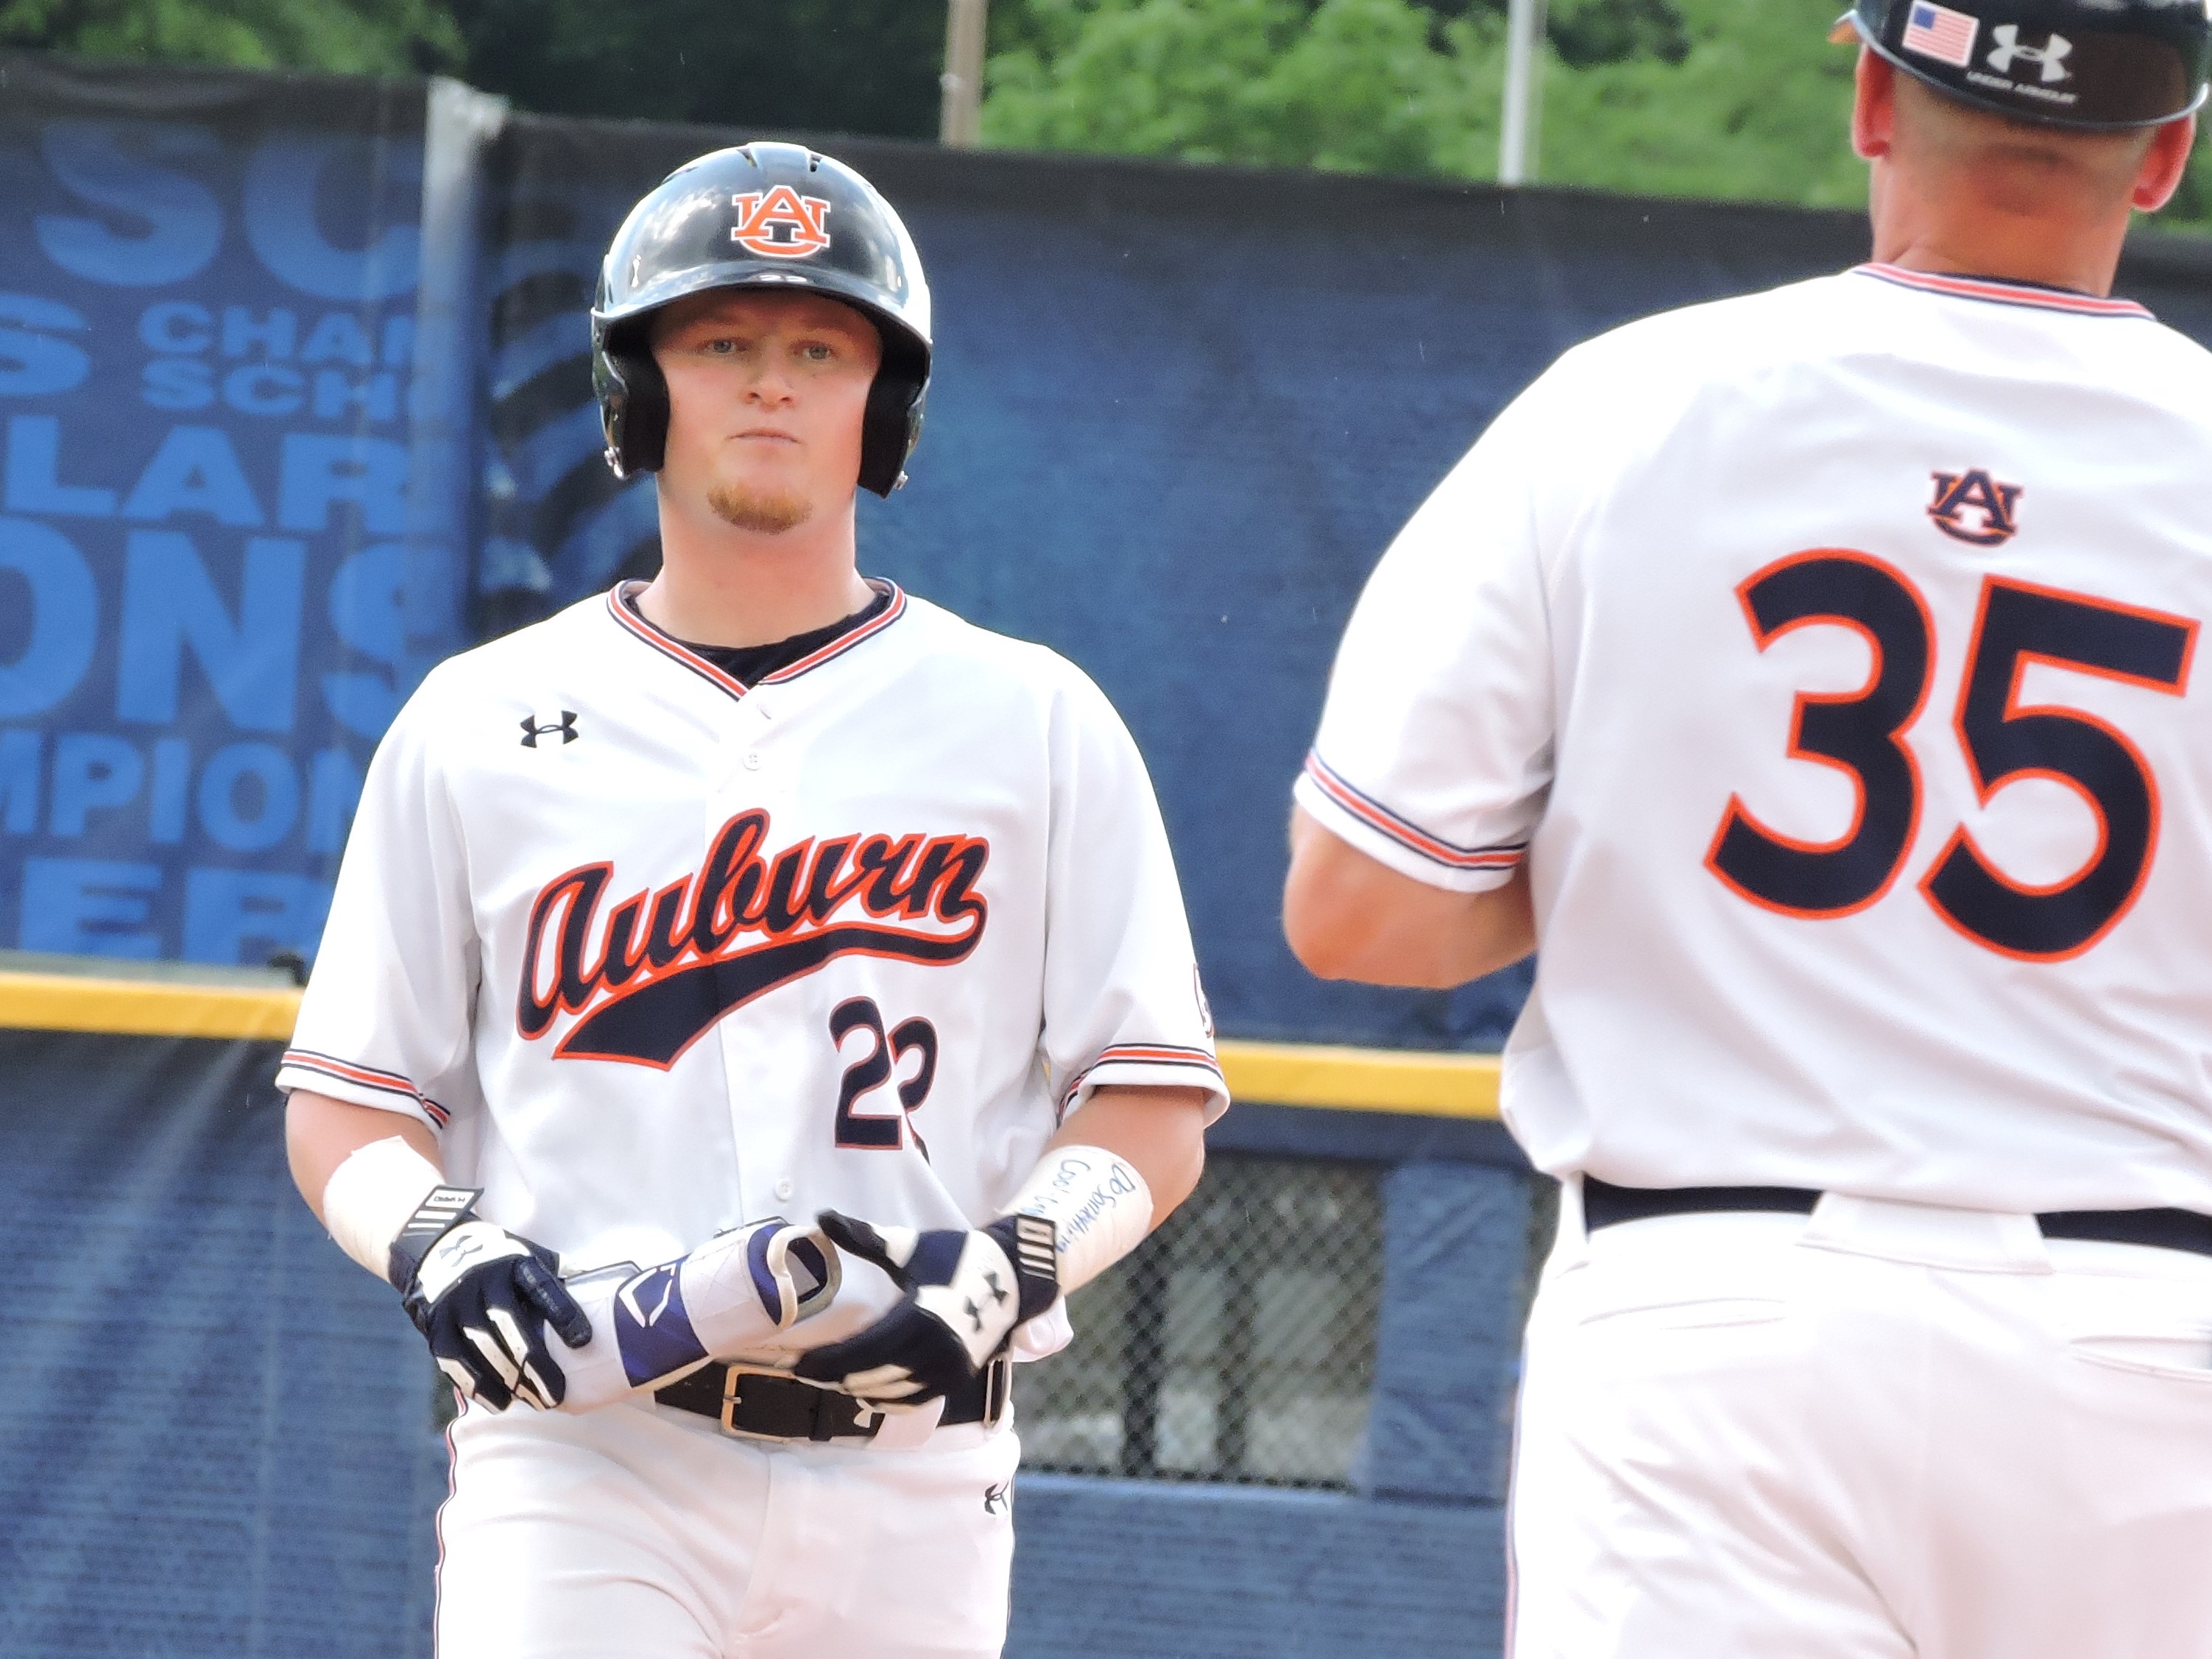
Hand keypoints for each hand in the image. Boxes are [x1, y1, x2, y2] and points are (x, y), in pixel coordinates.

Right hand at [398, 1213, 592, 1410]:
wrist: (439, 1250)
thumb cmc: (503, 1262)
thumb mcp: (532, 1257)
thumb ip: (563, 1277)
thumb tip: (613, 1295)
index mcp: (515, 1262)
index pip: (541, 1288)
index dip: (563, 1313)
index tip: (584, 1341)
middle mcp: (483, 1281)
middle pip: (509, 1326)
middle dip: (534, 1364)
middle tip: (556, 1395)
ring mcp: (456, 1304)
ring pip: (482, 1349)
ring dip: (509, 1380)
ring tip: (536, 1403)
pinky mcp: (436, 1326)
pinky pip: (455, 1362)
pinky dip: (478, 1386)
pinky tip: (501, 1403)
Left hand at [793, 1211, 1056, 1409]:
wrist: (1012, 1276)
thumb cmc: (956, 1256)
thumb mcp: (909, 1246)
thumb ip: (864, 1236)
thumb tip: (822, 1215)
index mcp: (920, 1316)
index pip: (858, 1352)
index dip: (823, 1362)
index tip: (795, 1364)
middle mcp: (934, 1350)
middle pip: (867, 1376)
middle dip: (830, 1376)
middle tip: (802, 1371)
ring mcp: (947, 1370)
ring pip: (886, 1392)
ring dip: (853, 1387)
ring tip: (828, 1377)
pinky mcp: (955, 1380)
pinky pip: (911, 1401)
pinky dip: (884, 1399)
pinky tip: (863, 1390)